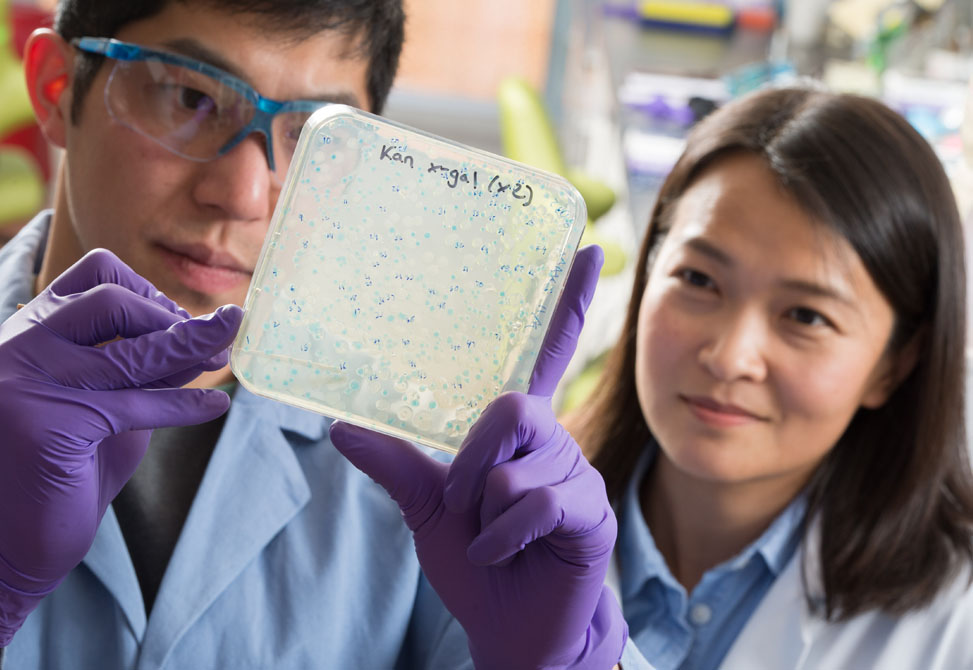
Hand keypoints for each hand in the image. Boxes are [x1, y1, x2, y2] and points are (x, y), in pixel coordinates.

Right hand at [0, 249, 241, 644]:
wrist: (6, 543)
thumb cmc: (61, 467)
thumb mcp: (107, 403)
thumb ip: (144, 369)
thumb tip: (203, 337)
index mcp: (31, 330)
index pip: (96, 276)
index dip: (150, 291)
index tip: (184, 320)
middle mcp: (21, 346)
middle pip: (112, 300)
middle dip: (173, 316)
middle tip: (215, 338)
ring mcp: (28, 382)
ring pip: (132, 351)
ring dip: (193, 347)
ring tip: (227, 350)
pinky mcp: (50, 425)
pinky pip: (137, 404)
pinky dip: (185, 403)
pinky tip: (214, 406)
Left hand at [330, 246, 626, 669]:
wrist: (513, 630)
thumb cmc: (478, 562)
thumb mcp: (428, 509)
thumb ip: (398, 464)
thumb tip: (341, 426)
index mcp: (518, 432)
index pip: (548, 354)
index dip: (569, 304)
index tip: (591, 250)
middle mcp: (552, 442)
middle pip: (512, 406)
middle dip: (472, 458)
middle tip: (457, 500)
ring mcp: (577, 476)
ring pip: (514, 465)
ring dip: (481, 510)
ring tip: (487, 539)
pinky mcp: (592, 514)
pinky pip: (535, 504)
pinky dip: (501, 538)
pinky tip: (503, 555)